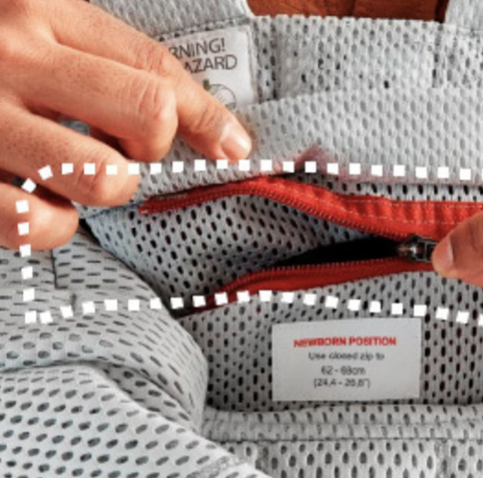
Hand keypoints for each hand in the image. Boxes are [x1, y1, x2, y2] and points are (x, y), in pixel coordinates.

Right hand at [0, 0, 251, 249]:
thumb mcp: (27, 24)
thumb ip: (99, 58)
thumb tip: (194, 119)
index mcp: (35, 6)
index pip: (155, 68)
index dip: (209, 116)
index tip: (235, 147)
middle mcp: (11, 53)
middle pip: (148, 117)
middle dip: (152, 150)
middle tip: (123, 152)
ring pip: (104, 177)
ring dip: (103, 188)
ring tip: (67, 174)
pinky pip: (42, 225)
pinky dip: (52, 225)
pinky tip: (32, 200)